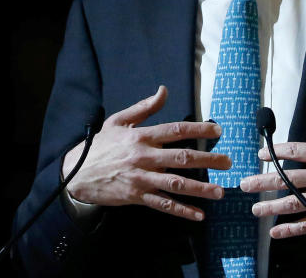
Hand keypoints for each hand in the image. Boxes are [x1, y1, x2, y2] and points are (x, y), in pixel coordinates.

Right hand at [63, 85, 230, 220]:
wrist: (77, 172)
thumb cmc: (101, 145)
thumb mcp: (119, 120)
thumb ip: (144, 108)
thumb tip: (164, 90)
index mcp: (142, 136)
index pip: (175, 130)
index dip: (199, 130)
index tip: (218, 131)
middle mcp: (144, 157)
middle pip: (182, 158)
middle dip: (208, 160)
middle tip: (228, 162)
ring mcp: (141, 178)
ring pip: (176, 184)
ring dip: (200, 189)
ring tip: (219, 192)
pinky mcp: (136, 196)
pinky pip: (163, 204)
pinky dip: (181, 211)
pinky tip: (198, 215)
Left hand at [239, 116, 305, 238]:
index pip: (295, 151)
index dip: (275, 152)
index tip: (261, 154)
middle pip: (287, 179)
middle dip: (263, 181)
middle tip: (245, 183)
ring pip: (293, 203)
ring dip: (270, 207)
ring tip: (254, 209)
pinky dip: (291, 229)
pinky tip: (276, 232)